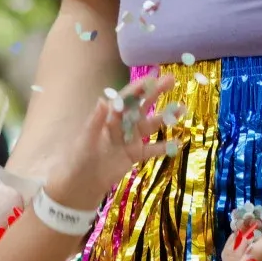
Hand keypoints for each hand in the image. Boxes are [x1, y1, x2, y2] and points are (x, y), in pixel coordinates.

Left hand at [43, 72, 174, 209]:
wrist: (82, 182)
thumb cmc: (80, 157)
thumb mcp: (87, 138)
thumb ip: (96, 121)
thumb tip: (103, 99)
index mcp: (109, 117)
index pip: (126, 99)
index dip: (138, 88)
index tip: (151, 78)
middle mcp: (122, 125)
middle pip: (141, 106)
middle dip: (155, 93)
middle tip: (171, 79)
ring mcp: (130, 139)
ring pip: (150, 125)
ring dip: (165, 117)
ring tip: (181, 108)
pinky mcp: (135, 154)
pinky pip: (152, 149)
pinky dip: (164, 147)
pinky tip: (178, 142)